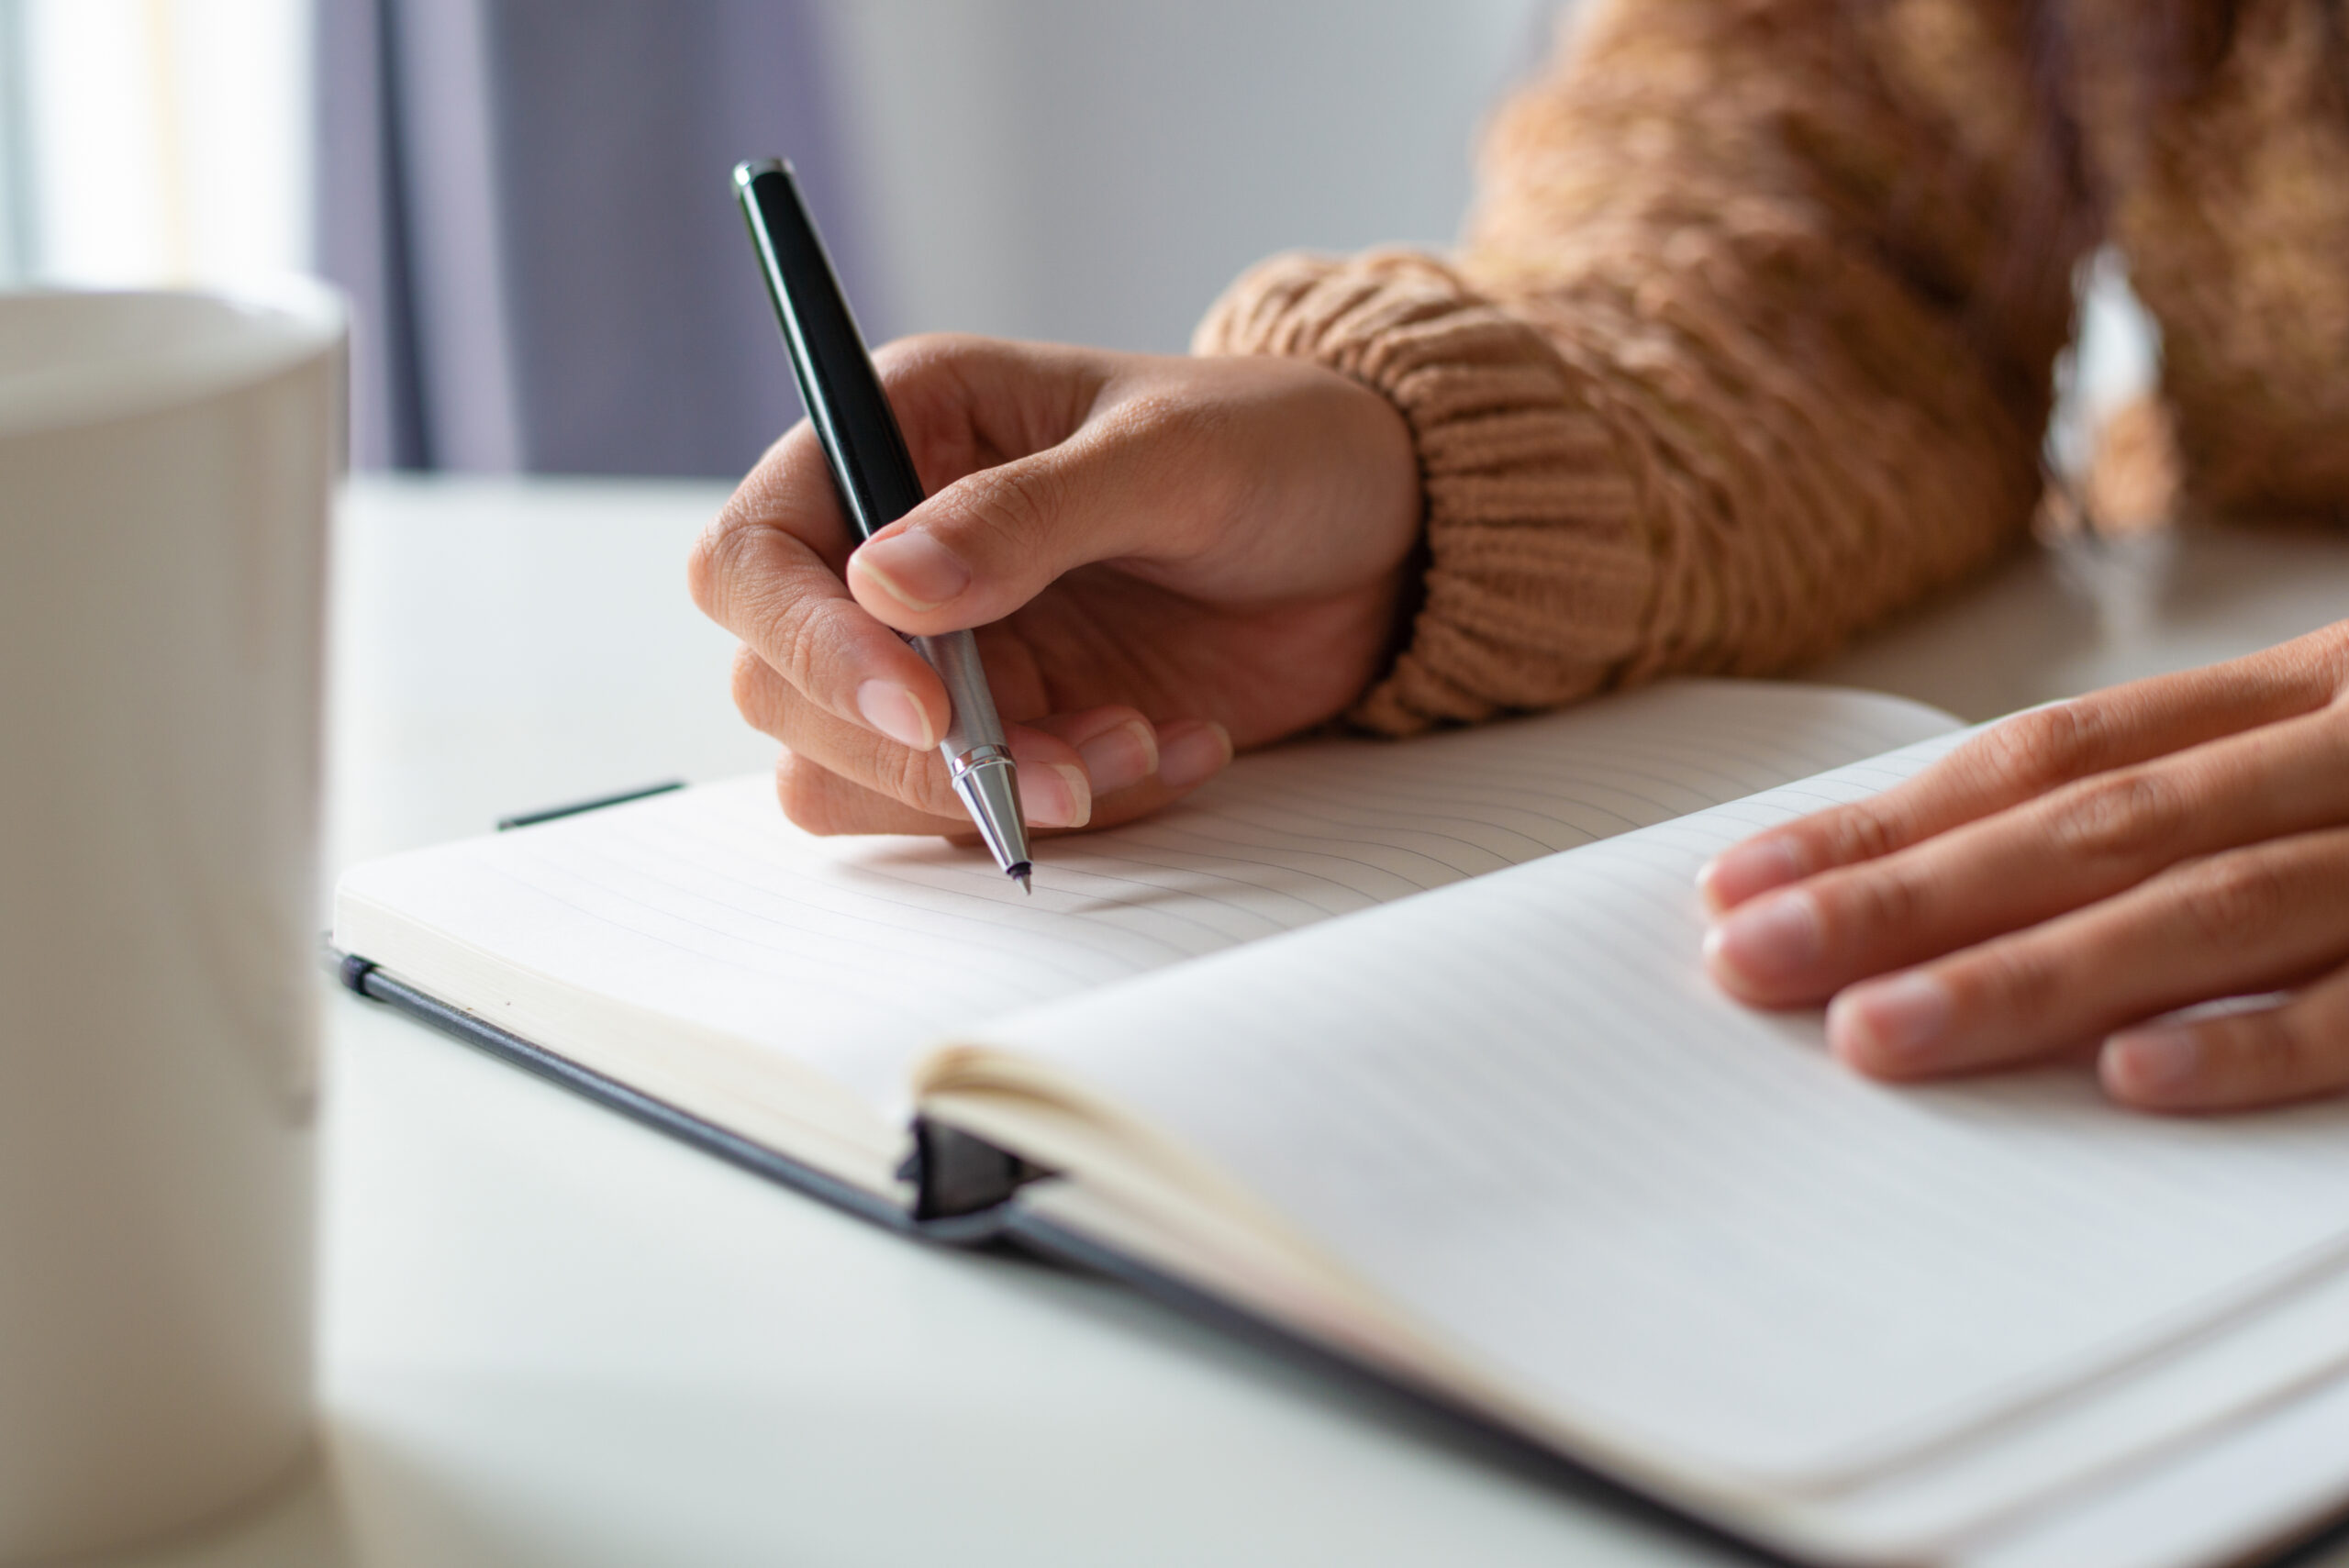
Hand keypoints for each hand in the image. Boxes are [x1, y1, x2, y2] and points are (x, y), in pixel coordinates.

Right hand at [689, 334, 1420, 836]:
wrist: (1388, 536)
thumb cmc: (1282, 448)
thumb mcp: (1170, 458)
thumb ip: (1027, 514)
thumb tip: (882, 585)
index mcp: (902, 430)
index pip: (755, 554)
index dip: (807, 641)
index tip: (922, 705)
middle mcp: (894, 546)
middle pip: (780, 687)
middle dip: (915, 751)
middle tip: (1066, 762)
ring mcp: (943, 652)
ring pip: (856, 777)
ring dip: (989, 795)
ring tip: (1140, 746)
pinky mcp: (1005, 730)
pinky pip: (971, 814)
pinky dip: (1072, 808)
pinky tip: (1180, 745)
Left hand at [1698, 622, 2348, 1111]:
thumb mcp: (2330, 755)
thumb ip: (2185, 804)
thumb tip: (1947, 894)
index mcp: (2300, 696)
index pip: (2051, 757)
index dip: (1890, 821)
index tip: (1738, 884)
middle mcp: (2347, 758)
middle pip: (2096, 826)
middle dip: (1907, 895)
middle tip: (1751, 960)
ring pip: (2209, 906)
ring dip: (2028, 972)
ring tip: (1873, 1034)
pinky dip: (2248, 1040)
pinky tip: (2125, 1078)